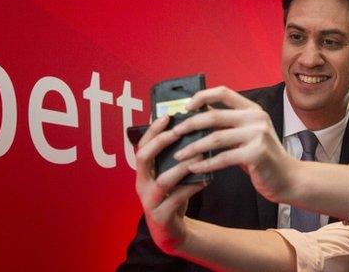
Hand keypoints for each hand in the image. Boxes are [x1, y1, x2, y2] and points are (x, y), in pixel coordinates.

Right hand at [134, 115, 205, 254]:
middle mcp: (142, 185)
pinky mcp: (161, 216)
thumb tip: (188, 127)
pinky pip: (177, 199)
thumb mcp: (169, 176)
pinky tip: (206, 179)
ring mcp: (150, 201)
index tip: (167, 116)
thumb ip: (174, 157)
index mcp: (143, 172)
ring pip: (163, 181)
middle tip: (178, 132)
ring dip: (181, 167)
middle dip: (160, 143)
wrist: (171, 231)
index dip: (152, 131)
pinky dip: (192, 188)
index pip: (141, 146)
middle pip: (143, 158)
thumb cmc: (172, 197)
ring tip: (199, 155)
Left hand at [173, 86, 296, 202]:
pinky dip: (205, 163)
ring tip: (179, 155)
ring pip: (216, 138)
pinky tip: (194, 168)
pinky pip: (223, 158)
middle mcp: (256, 118)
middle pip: (214, 116)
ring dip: (193, 147)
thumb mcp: (247, 135)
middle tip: (174, 134)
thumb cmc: (263, 158)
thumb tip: (197, 117)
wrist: (289, 178)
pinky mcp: (256, 154)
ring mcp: (258, 135)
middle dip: (190, 125)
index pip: (224, 92)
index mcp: (252, 109)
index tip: (185, 107)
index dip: (202, 96)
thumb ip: (228, 125)